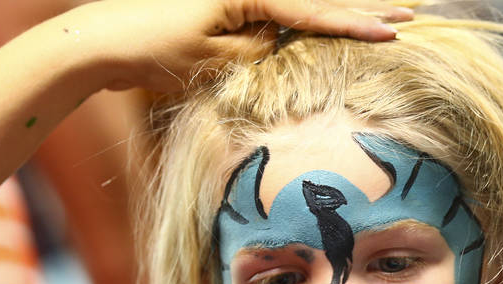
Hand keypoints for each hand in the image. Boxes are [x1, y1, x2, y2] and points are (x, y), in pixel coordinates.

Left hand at [60, 0, 413, 91]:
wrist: (96, 42)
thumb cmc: (149, 49)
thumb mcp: (212, 59)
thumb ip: (257, 50)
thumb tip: (282, 41)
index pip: (312, 11)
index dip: (355, 24)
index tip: (395, 31)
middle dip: (358, 9)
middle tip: (407, 15)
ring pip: (292, 8)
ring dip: (332, 15)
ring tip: (381, 17)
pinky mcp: (218, 6)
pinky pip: (269, 13)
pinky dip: (297, 21)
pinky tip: (324, 26)